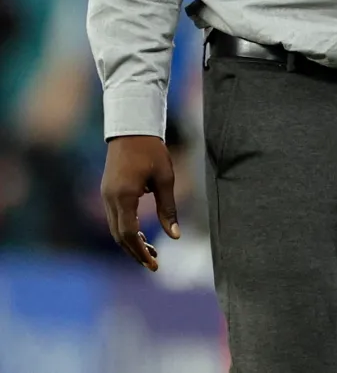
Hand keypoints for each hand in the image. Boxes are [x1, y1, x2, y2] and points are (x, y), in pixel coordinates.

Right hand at [102, 135, 179, 270]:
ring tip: (151, 250)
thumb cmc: (152, 151)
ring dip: (131, 242)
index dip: (140, 252)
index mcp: (124, 196)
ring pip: (115, 228)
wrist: (132, 128)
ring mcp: (106, 195)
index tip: (154, 265)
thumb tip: (174, 236)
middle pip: (119, 236)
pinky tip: (140, 232)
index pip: (128, 234)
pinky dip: (126, 229)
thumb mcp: (165, 178)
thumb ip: (168, 208)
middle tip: (154, 263)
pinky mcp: (107, 191)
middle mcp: (110, 198)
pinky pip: (114, 218)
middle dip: (136, 252)